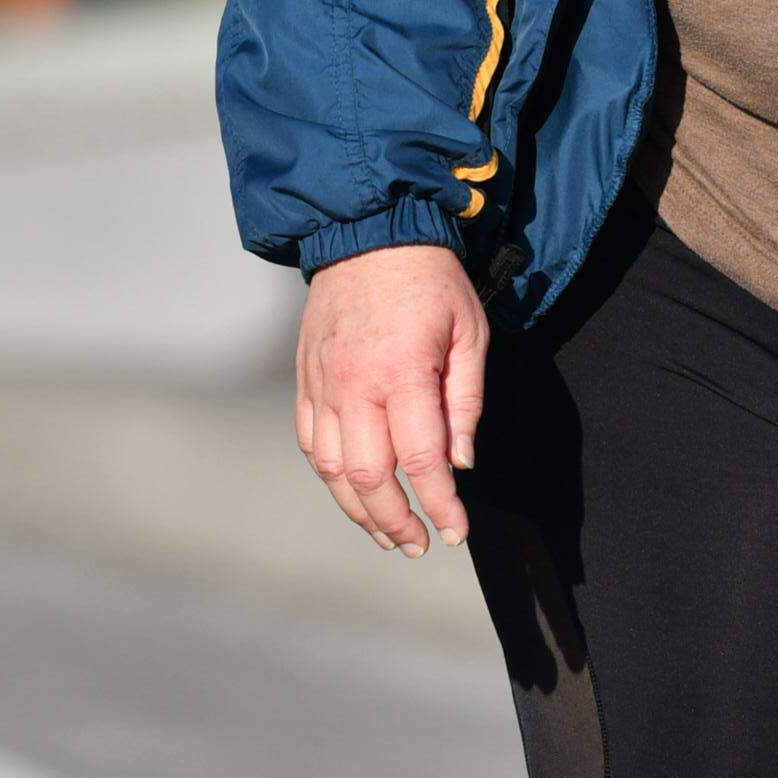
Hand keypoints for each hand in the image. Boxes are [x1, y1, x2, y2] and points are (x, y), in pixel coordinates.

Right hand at [296, 244, 489, 554]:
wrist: (368, 233)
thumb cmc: (429, 281)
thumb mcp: (470, 334)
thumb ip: (465, 403)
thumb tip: (461, 462)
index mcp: (402, 373)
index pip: (421, 460)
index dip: (439, 506)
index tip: (454, 533)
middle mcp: (354, 385)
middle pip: (369, 476)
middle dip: (395, 521)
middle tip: (419, 544)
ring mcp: (323, 384)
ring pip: (332, 469)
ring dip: (358, 511)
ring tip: (386, 533)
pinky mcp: (306, 380)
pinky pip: (310, 442)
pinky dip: (330, 476)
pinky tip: (352, 492)